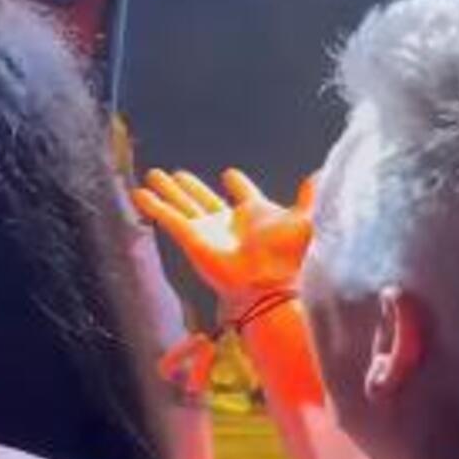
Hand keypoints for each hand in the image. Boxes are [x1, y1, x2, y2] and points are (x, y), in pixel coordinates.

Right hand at [133, 168, 314, 309]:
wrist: (266, 284)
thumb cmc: (286, 258)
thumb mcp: (301, 222)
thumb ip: (307, 198)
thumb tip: (319, 174)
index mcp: (253, 215)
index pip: (242, 193)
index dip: (237, 183)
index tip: (230, 175)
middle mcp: (227, 223)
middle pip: (203, 198)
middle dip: (189, 186)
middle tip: (176, 174)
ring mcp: (207, 231)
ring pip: (182, 205)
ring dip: (166, 191)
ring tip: (151, 174)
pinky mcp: (192, 239)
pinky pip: (169, 219)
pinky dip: (154, 206)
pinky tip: (139, 193)